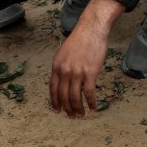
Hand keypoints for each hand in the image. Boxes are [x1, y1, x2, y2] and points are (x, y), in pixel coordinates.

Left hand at [49, 0, 123, 117]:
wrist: (91, 30)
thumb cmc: (80, 40)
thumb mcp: (64, 53)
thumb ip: (63, 67)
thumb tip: (65, 81)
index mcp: (56, 67)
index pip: (53, 89)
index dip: (55, 102)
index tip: (57, 111)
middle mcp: (64, 71)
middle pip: (63, 96)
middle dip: (67, 109)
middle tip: (71, 116)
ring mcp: (77, 73)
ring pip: (75, 97)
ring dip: (78, 108)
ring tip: (81, 115)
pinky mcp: (90, 73)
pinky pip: (88, 93)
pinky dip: (91, 102)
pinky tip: (93, 108)